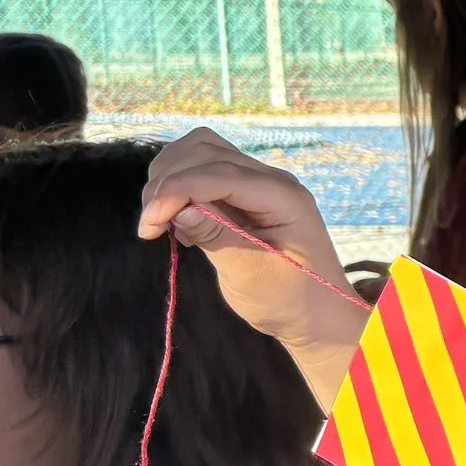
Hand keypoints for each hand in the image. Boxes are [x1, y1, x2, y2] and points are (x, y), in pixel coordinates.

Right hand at [138, 127, 365, 398]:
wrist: (316, 312)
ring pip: (199, 153)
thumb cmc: (291, 300)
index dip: (177, 191)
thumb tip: (179, 209)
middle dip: (168, 184)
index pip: (220, 173)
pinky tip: (178, 224)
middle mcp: (272, 181)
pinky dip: (178, 188)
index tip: (149, 225)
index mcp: (284, 198)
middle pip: (204, 152)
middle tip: (152, 228)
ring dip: (169, 180)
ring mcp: (257, 183)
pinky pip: (201, 171)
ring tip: (162, 223)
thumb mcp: (253, 276)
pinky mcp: (242, 193)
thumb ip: (218, 237)